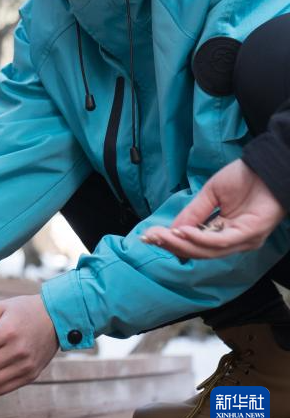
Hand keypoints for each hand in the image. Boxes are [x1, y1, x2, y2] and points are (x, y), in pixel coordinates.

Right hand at [143, 160, 286, 259]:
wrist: (268, 165)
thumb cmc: (244, 178)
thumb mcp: (210, 195)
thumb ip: (193, 213)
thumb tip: (172, 229)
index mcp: (224, 231)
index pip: (196, 244)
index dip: (172, 242)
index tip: (149, 235)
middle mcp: (234, 241)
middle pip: (200, 251)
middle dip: (173, 245)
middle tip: (150, 237)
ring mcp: (244, 240)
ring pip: (208, 250)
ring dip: (182, 244)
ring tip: (163, 236)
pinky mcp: (250, 234)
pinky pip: (220, 241)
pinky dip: (199, 238)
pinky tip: (183, 232)